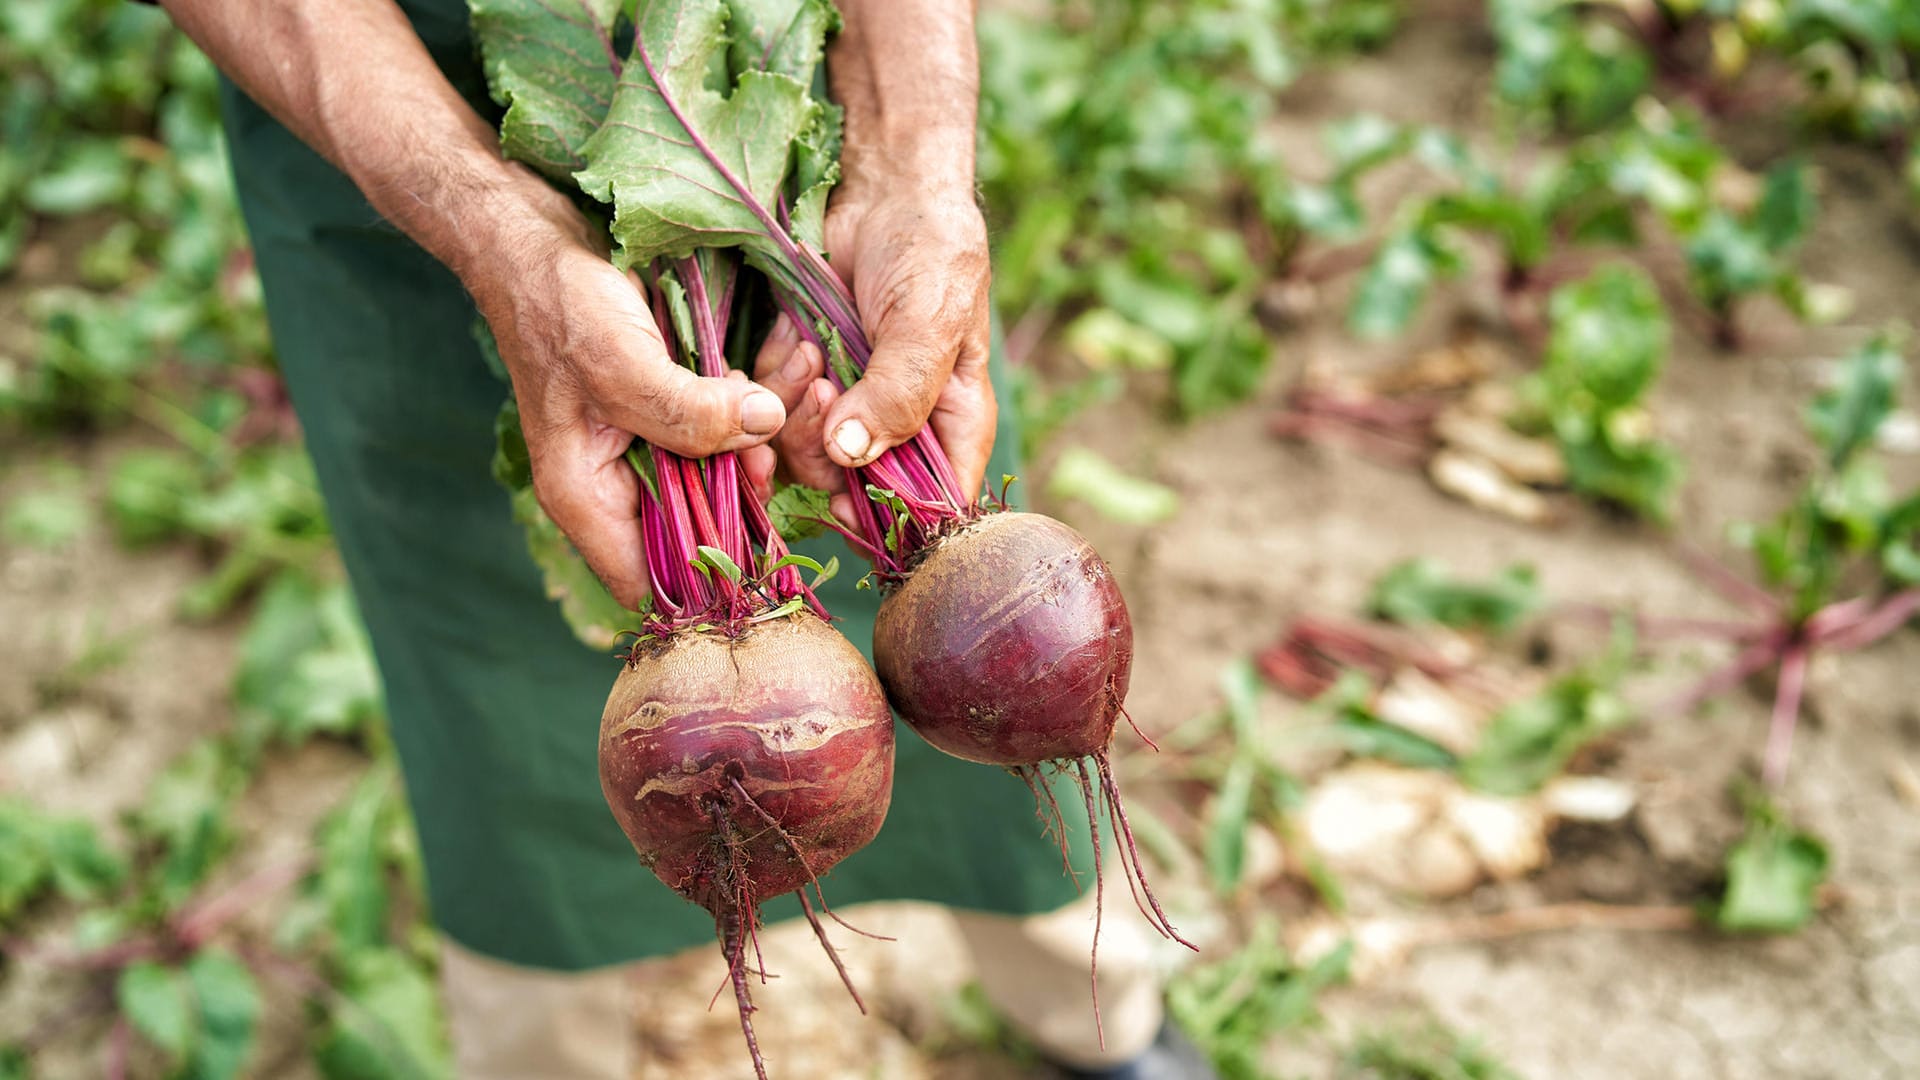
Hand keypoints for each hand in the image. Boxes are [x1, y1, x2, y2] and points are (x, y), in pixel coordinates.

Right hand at [467, 190, 784, 608]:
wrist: (540, 236)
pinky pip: (731, 425)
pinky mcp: (676, 408)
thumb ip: (687, 412)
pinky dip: (761, 398)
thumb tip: (766, 427)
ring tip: (801, 376)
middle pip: (706, 526)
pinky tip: (790, 357)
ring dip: (771, 431)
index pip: (653, 583)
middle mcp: (622, 486)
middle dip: (757, 483)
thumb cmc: (559, 305)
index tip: (765, 523)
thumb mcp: (620, 364)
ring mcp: (651, 446)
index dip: (710, 574)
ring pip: (729, 470)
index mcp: (590, 500)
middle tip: (788, 430)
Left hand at [753, 188, 995, 527]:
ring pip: (804, 454)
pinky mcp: (802, 374)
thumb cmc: (929, 250)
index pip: (933, 504)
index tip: (849, 500)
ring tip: (809, 353)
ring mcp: (846, 401)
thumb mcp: (928, 322)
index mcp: (951, 423)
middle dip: (826, 449)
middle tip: (823, 392)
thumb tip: (852, 456)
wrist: (882, 188)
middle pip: (852, 486)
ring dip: (794, 410)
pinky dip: (773, 378)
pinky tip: (792, 337)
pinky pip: (771, 409)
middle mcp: (897, 423)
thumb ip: (898, 393)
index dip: (892, 517)